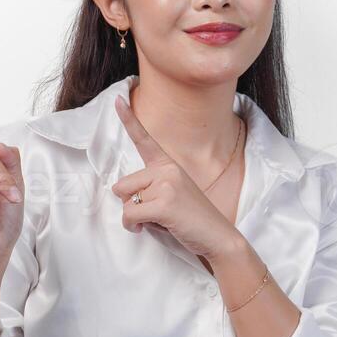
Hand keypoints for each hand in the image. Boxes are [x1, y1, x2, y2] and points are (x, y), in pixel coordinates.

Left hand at [110, 94, 243, 260]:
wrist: (218, 237)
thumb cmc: (192, 220)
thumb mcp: (173, 195)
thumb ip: (150, 188)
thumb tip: (122, 194)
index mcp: (168, 165)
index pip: (144, 139)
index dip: (128, 119)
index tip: (118, 99)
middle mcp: (167, 169)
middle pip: (122, 185)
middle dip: (131, 204)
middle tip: (154, 214)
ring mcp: (166, 185)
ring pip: (125, 202)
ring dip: (135, 217)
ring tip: (159, 221)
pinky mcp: (164, 204)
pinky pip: (129, 215)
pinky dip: (133, 226)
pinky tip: (148, 228)